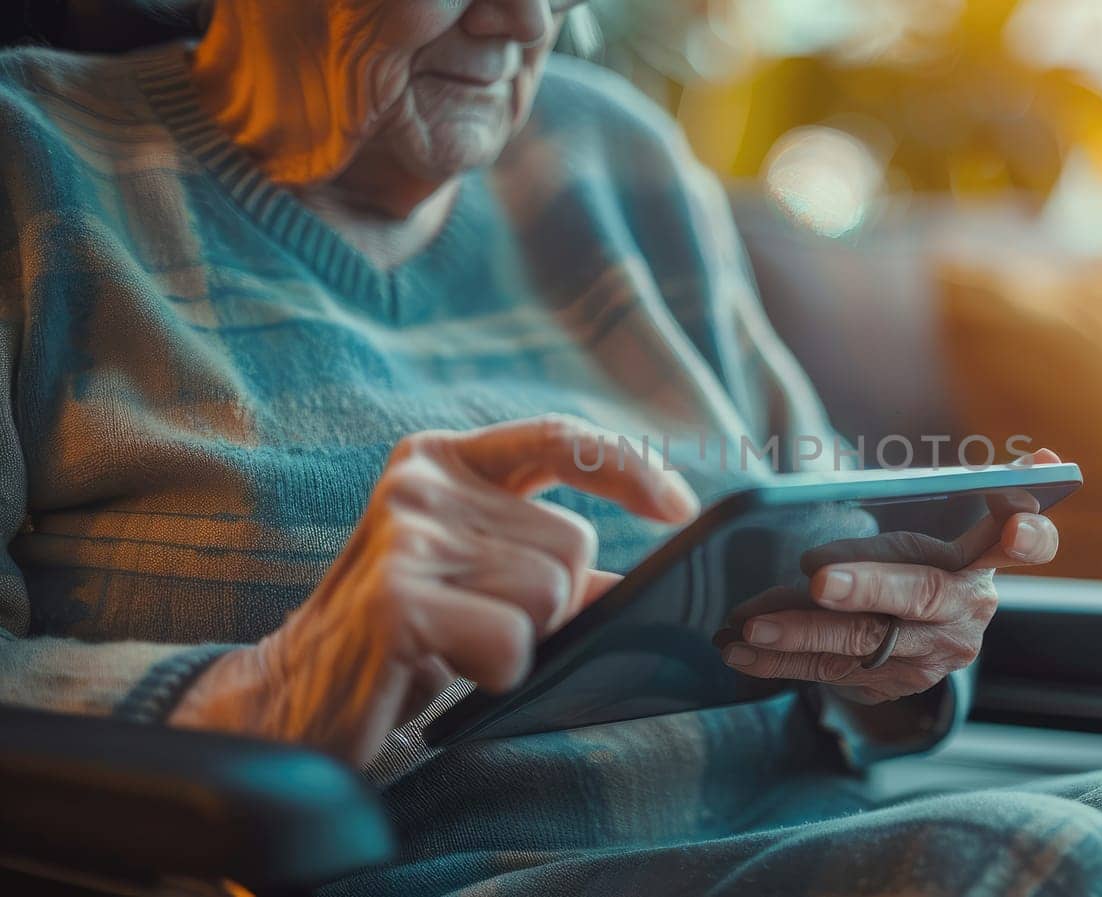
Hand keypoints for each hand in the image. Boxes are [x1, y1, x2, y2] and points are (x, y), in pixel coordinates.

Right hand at [170, 415, 698, 764]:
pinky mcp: (398, 600)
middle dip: (550, 604)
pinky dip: (496, 673)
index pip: (559, 440)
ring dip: (520, 642)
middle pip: (570, 546)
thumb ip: (556, 568)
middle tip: (476, 624)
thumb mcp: (482, 581)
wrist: (293, 699)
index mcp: (443, 462)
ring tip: (452, 645)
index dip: (627, 468)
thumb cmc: (404, 636)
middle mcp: (422, 484)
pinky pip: (513, 643)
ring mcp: (406, 537)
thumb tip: (655, 581)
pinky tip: (440, 669)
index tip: (680, 508)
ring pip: (550, 597)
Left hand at [719, 449, 1061, 703]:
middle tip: (819, 580)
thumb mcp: (933, 522)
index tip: (1017, 523)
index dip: (1026, 535)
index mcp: (985, 559)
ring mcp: (931, 657)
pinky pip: (832, 673)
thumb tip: (962, 489)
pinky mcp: (893, 685)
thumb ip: (933, 500)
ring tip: (749, 623)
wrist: (925, 629)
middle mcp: (966, 611)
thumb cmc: (919, 554)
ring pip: (864, 643)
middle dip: (869, 587)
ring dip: (801, 633)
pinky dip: (781, 662)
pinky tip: (740, 651)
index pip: (1029, 545)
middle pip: (921, 596)